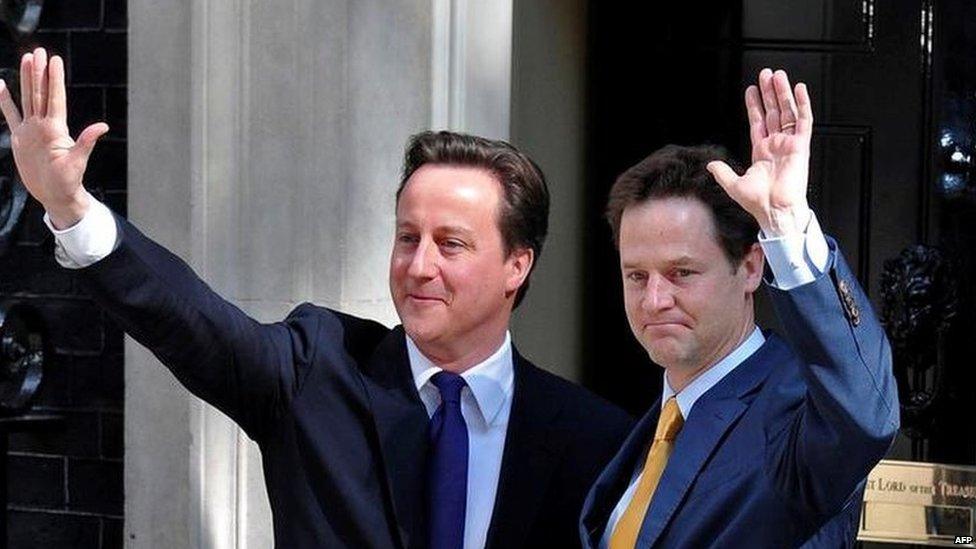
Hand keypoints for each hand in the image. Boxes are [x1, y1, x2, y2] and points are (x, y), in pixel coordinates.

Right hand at [0, 48, 108, 228]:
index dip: (55, 79)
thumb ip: (86, 142)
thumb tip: (102, 126)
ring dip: (27, 79)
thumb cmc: (68, 181)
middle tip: (38, 50)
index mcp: (56, 129)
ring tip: (27, 59)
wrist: (55, 194)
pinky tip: (1, 84)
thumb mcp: (77, 161)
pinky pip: (10, 114)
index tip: (54, 60)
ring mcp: (31, 129)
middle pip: (40, 93)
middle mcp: (43, 125)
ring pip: (27, 98)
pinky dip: (5, 100)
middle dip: (39, 72)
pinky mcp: (20, 137)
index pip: (55, 98)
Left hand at [706, 69, 812, 235]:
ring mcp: (789, 144)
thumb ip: (722, 173)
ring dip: (783, 94)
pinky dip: (803, 105)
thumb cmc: (759, 202)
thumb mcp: (734, 185)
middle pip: (773, 112)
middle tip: (766, 75)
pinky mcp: (801, 146)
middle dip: (769, 93)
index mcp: (762, 151)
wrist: (775, 211)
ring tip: (778, 76)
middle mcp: (776, 145)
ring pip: (787, 112)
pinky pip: (804, 121)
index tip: (751, 90)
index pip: (758, 122)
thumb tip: (711, 165)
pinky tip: (799, 90)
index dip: (754, 105)